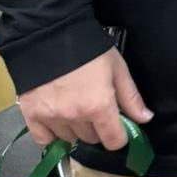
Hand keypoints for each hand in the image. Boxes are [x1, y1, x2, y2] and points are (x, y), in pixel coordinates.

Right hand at [17, 47, 151, 151]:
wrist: (50, 35)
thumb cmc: (88, 50)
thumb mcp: (117, 69)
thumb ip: (131, 97)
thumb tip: (145, 119)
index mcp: (99, 106)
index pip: (114, 141)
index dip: (120, 136)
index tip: (118, 126)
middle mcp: (75, 116)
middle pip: (92, 139)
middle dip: (98, 127)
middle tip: (95, 108)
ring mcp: (51, 117)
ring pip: (69, 139)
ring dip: (75, 129)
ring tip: (74, 108)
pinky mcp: (31, 115)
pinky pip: (43, 139)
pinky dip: (51, 134)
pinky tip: (57, 120)